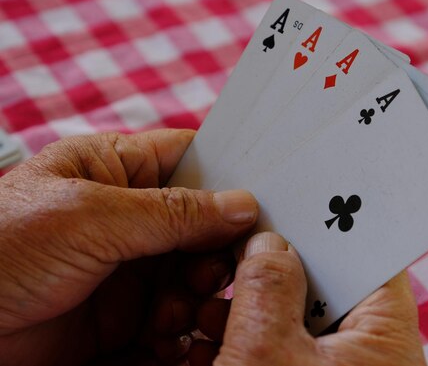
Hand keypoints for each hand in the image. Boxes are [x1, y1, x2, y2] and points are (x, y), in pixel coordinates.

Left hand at [0, 129, 258, 365]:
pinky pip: (174, 320)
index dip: (232, 176)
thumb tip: (244, 206)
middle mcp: (130, 217)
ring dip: (203, 294)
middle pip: (205, 224)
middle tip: (226, 269)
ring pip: (196, 274)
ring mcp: (129, 268)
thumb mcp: (89, 217)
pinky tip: (174, 338)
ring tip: (184, 312)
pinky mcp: (123, 319)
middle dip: (221, 248)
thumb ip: (172, 212)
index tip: (267, 201)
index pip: (192, 159)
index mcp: (117, 169)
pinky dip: (184, 331)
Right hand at [188, 232, 426, 365]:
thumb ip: (267, 289)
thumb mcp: (265, 358)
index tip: (295, 197)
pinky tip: (199, 341)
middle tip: (232, 249)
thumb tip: (267, 245)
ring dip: (244, 307)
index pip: (371, 258)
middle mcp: (366, 355)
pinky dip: (238, 341)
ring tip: (203, 308)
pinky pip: (273, 350)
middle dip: (270, 269)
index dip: (334, 224)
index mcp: (384, 339)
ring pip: (291, 318)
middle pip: (324, 284)